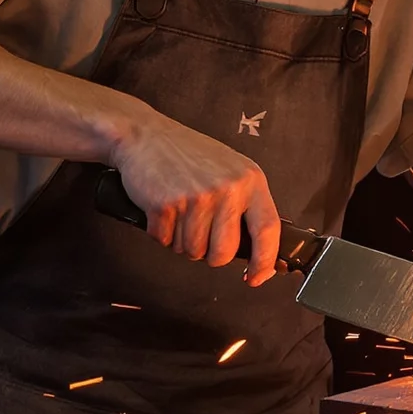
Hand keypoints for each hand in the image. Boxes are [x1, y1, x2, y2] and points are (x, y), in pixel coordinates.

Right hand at [110, 109, 283, 283]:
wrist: (144, 135)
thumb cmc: (188, 154)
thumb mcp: (231, 170)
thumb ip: (245, 203)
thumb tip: (258, 249)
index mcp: (249, 180)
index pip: (268, 229)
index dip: (264, 261)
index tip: (257, 277)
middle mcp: (226, 189)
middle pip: (223, 253)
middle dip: (210, 254)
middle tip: (201, 233)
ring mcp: (196, 197)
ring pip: (193, 251)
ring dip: (183, 241)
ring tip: (180, 212)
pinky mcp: (166, 206)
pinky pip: (166, 242)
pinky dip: (161, 233)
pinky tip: (163, 209)